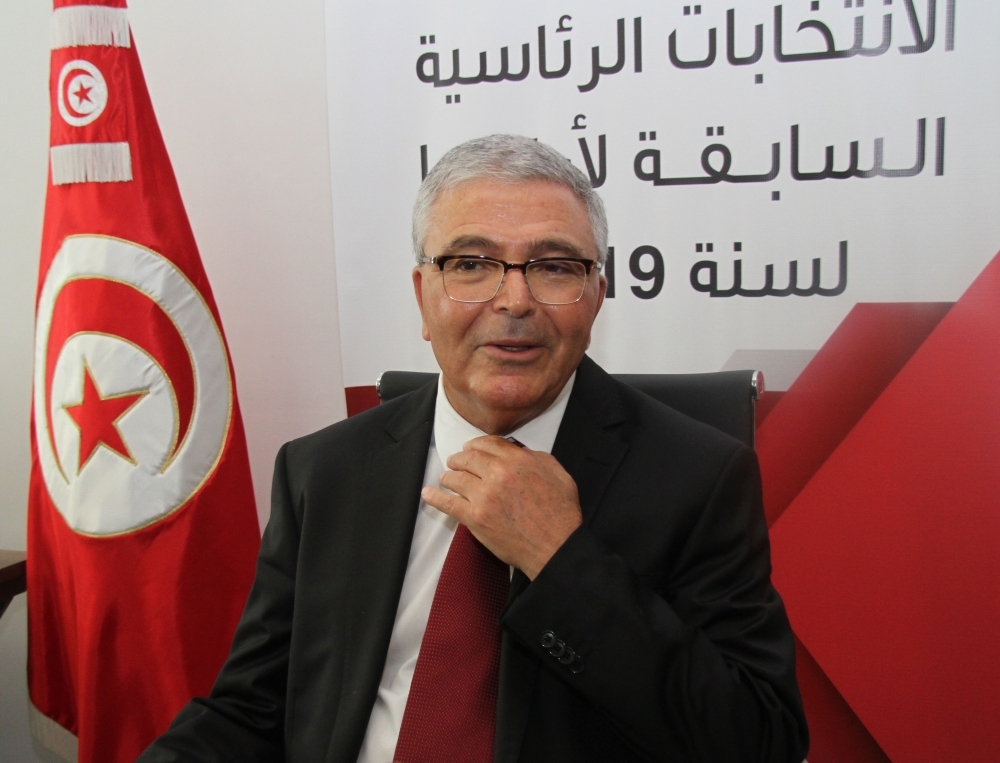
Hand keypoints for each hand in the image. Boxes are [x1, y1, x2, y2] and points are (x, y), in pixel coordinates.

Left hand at [421, 436, 582, 579]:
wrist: (556, 548)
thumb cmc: (561, 514)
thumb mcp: (558, 474)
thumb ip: (537, 458)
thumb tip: (520, 452)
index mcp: (518, 461)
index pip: (488, 444)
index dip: (476, 445)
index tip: (471, 448)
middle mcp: (498, 474)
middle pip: (468, 458)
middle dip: (459, 458)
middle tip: (455, 462)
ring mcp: (484, 496)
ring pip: (455, 478)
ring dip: (448, 475)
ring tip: (446, 478)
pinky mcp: (475, 518)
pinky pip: (448, 503)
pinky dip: (435, 497)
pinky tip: (427, 494)